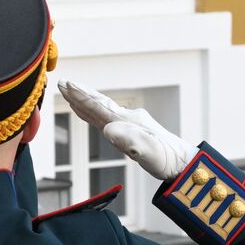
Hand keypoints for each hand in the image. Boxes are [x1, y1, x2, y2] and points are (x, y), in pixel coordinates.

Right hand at [57, 79, 197, 180]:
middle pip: (99, 103)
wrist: (182, 162)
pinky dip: (95, 112)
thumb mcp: (147, 152)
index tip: (66, 85)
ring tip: (71, 92)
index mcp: (127, 121)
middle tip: (62, 82)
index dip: (82, 97)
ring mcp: (129, 124)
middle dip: (80, 94)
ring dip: (86, 101)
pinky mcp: (131, 132)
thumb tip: (108, 130)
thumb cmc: (165, 159)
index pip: (100, 107)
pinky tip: (91, 112)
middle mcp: (127, 119)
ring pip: (102, 109)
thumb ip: (128, 141)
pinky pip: (107, 118)